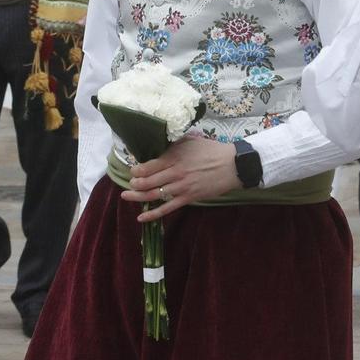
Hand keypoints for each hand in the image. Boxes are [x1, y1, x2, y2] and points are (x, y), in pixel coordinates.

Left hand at [121, 135, 239, 222]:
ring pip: (154, 195)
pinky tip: (141, 217)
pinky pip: (167, 208)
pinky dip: (153, 214)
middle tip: (130, 184)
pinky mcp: (188, 198)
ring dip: (137, 197)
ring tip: (126, 196)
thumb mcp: (190, 141)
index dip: (136, 170)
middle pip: (148, 181)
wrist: (233, 165)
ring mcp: (181, 187)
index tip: (133, 171)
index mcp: (175, 156)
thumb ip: (174, 145)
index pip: (149, 166)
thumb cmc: (212, 150)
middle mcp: (175, 172)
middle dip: (135, 184)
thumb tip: (159, 145)